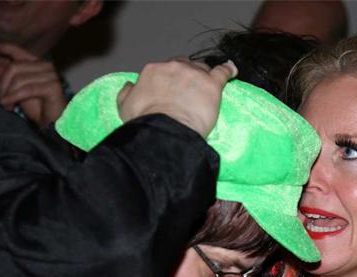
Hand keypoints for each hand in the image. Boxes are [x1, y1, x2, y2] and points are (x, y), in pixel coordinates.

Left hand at [0, 41, 67, 127]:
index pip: (17, 50)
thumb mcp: (18, 92)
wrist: (54, 126)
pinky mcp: (53, 87)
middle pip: (14, 67)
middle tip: (0, 100)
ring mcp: (51, 76)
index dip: (0, 47)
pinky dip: (14, 97)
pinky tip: (9, 106)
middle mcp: (46, 66)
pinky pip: (27, 89)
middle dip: (2, 84)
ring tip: (7, 106)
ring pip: (19, 79)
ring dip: (8, 94)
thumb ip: (9, 79)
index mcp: (37, 64)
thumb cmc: (39, 110)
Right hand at [116, 59, 237, 136]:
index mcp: (153, 71)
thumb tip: (130, 85)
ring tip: (206, 88)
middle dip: (186, 76)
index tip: (172, 90)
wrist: (165, 131)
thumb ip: (126, 93)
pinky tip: (232, 70)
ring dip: (203, 76)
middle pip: (184, 66)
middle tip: (189, 91)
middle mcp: (173, 67)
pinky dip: (228, 70)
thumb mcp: (125, 107)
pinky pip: (223, 72)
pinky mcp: (211, 85)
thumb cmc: (145, 122)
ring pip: (202, 69)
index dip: (170, 80)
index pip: (164, 69)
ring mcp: (194, 74)